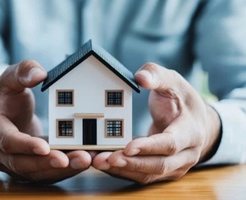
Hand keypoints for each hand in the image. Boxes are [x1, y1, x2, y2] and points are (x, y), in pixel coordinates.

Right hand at [0, 60, 91, 182]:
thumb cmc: (2, 98)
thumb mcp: (8, 80)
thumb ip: (21, 73)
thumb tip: (40, 73)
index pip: (7, 140)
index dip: (25, 145)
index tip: (45, 147)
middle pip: (23, 164)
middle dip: (50, 163)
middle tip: (79, 157)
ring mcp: (11, 163)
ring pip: (36, 173)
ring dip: (62, 169)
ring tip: (86, 160)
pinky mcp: (26, 167)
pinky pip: (43, 173)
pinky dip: (63, 170)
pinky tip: (82, 162)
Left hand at [93, 63, 220, 183]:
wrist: (195, 121)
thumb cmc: (182, 100)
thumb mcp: (173, 82)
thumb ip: (157, 76)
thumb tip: (141, 77)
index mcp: (191, 131)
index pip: (170, 143)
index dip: (149, 146)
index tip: (128, 147)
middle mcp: (187, 154)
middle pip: (158, 165)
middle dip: (131, 163)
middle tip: (106, 159)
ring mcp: (176, 166)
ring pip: (149, 174)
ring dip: (123, 170)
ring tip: (100, 162)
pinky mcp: (164, 170)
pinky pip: (143, 175)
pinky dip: (124, 171)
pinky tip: (107, 164)